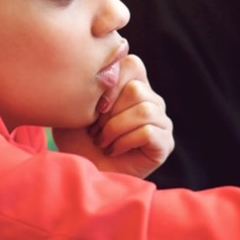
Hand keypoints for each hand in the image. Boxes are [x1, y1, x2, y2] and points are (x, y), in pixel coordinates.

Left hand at [55, 54, 173, 177]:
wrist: (85, 175)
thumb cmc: (78, 142)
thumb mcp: (74, 110)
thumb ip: (82, 87)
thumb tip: (89, 72)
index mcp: (133, 86)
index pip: (133, 64)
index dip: (111, 82)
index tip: (93, 106)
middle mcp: (152, 101)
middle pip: (137, 89)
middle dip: (109, 113)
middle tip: (95, 131)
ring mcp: (161, 122)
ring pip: (144, 110)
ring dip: (115, 129)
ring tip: (103, 142)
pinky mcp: (165, 143)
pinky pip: (148, 132)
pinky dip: (125, 142)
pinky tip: (114, 151)